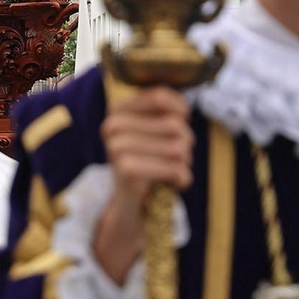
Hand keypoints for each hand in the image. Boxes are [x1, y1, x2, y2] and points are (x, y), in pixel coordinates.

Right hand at [101, 87, 194, 209]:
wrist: (128, 202)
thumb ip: (165, 112)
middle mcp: (112, 125)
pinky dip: (184, 178)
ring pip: (179, 147)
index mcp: (116, 110)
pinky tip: (175, 183)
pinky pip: (175, 169)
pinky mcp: (127, 170)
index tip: (185, 119)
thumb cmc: (146, 162)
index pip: (158, 96)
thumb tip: (184, 110)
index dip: (180, 107)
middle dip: (186, 142)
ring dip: (186, 162)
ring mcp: (117, 147)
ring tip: (176, 169)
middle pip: (174, 124)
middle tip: (179, 157)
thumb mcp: (152, 131)